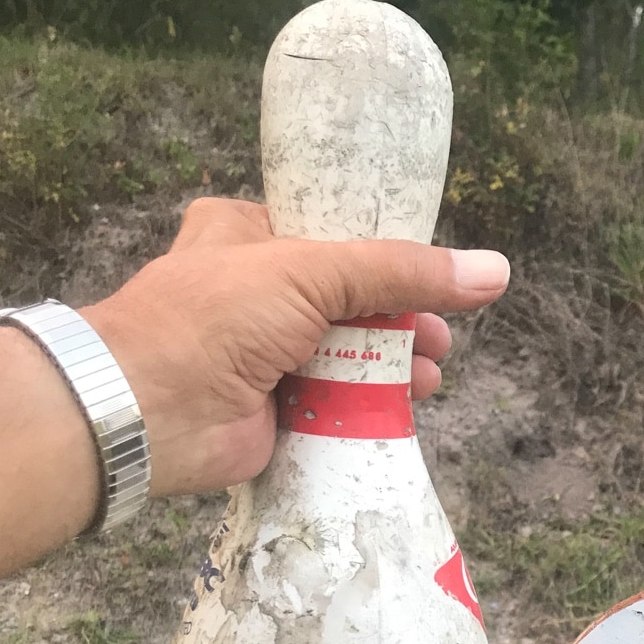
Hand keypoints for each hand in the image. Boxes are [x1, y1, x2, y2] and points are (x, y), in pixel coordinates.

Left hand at [82, 197, 509, 496]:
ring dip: (396, 364)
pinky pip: (337, 404)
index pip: (336, 236)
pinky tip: (410, 407)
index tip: (436, 274)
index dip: (390, 254)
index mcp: (250, 234)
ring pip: (349, 353)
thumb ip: (401, 272)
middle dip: (403, 318)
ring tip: (433, 374)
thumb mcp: (312, 271)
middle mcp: (257, 291)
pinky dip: (374, 406)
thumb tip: (494, 271)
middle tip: (442, 336)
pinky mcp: (275, 410)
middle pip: (352, 300)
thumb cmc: (216, 316)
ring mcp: (266, 354)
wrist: (150, 410)